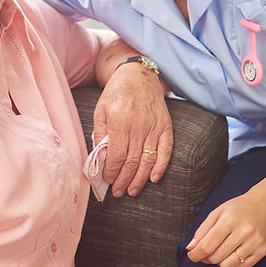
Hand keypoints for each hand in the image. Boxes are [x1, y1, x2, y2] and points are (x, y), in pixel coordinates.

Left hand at [93, 64, 172, 196]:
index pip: (116, 155)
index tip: (108, 181)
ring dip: (140, 179)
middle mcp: (138, 124)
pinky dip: (161, 166)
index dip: (112, 172)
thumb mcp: (101, 110)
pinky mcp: (165, 125)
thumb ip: (100, 133)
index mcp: (119, 120)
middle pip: (132, 161)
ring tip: (132, 190)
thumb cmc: (116, 93)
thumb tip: (100, 158)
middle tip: (118, 192)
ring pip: (148, 160)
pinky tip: (154, 178)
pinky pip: (166, 150)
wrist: (138, 75)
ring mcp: (154, 126)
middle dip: (124, 180)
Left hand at [184, 186, 265, 266]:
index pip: (208, 244)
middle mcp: (244, 231)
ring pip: (227, 265)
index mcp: (230, 219)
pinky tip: (232, 254)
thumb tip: (191, 248)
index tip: (192, 255)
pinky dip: (232, 264)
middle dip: (207, 257)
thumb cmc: (239, 208)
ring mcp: (254, 242)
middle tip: (207, 251)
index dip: (196, 253)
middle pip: (216, 256)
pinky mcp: (262, 251)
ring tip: (221, 251)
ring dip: (219, 262)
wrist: (265, 205)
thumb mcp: (218, 212)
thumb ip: (202, 230)